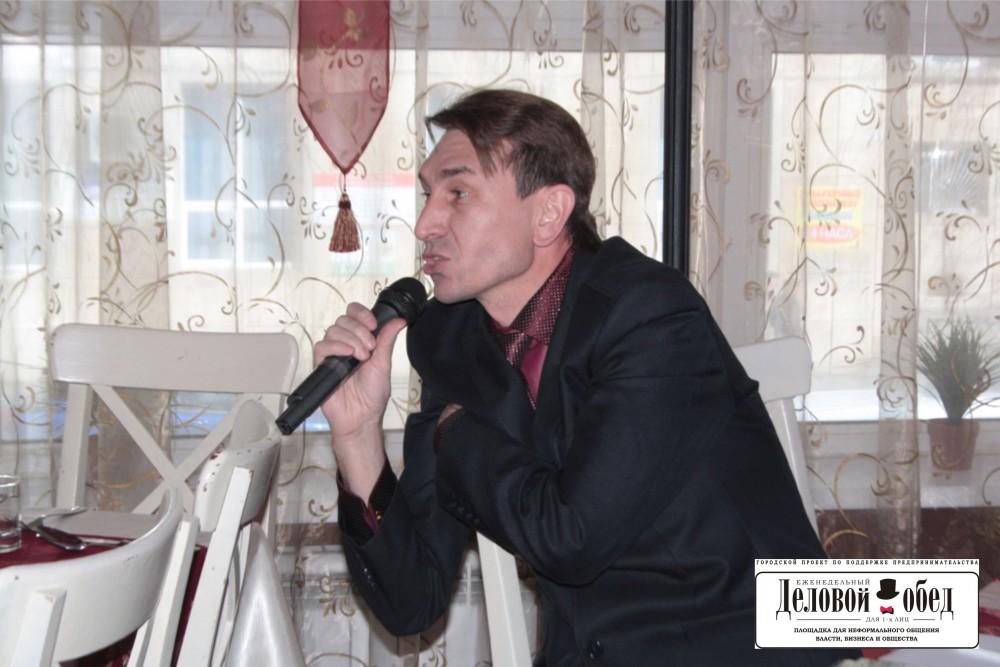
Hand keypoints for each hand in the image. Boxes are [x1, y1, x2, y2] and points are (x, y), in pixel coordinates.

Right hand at [315, 302, 408, 494]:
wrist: (362, 417)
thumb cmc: (372, 395)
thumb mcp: (383, 364)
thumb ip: (387, 341)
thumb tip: (399, 321)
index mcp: (360, 340)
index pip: (354, 314)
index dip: (362, 314)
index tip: (374, 324)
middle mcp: (345, 344)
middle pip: (344, 320)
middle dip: (360, 330)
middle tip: (370, 348)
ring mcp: (333, 354)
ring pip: (333, 330)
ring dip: (351, 340)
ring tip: (362, 357)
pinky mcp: (322, 365)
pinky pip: (322, 347)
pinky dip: (336, 347)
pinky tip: (348, 355)